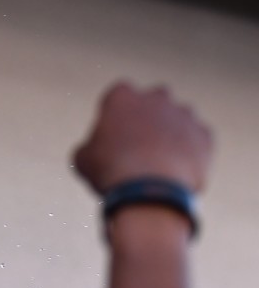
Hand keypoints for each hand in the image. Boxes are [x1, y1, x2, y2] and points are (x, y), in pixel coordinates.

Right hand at [73, 82, 211, 195]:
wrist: (150, 191)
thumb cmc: (111, 172)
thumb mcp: (83, 159)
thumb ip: (91, 145)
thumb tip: (94, 150)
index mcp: (123, 96)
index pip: (118, 95)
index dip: (114, 115)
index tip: (111, 133)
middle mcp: (157, 98)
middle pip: (152, 101)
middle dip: (147, 116)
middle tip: (137, 143)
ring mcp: (184, 114)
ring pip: (177, 119)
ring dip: (169, 133)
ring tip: (157, 162)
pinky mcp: (204, 134)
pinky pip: (196, 139)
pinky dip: (188, 151)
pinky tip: (173, 171)